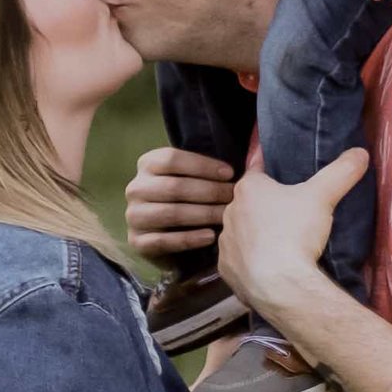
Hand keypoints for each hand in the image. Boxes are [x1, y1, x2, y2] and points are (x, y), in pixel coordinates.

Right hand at [126, 145, 237, 259]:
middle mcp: (136, 188)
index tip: (230, 173)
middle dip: (209, 192)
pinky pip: (164, 240)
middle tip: (234, 197)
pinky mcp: (137, 241)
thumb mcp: (194, 178)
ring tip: (227, 216)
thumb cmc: (186, 200)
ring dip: (203, 214)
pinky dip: (189, 238)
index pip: (172, 159)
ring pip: (171, 213)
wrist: (166, 237)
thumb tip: (257, 150)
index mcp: (147, 165)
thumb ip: (218, 167)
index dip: (203, 165)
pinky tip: (211, 237)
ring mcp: (134, 215)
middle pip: (174, 187)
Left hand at [216, 152, 367, 322]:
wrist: (281, 286)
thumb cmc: (296, 233)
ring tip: (279, 242)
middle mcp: (230, 212)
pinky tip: (268, 266)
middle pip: (249, 202)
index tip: (278, 170)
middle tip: (289, 211)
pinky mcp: (227, 270)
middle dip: (264, 205)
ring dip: (255, 234)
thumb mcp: (323, 196)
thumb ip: (341, 172)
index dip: (269, 167)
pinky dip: (251, 262)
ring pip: (242, 232)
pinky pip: (239, 261)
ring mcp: (225, 244)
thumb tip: (361, 152)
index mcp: (249, 189)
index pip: (257, 168)